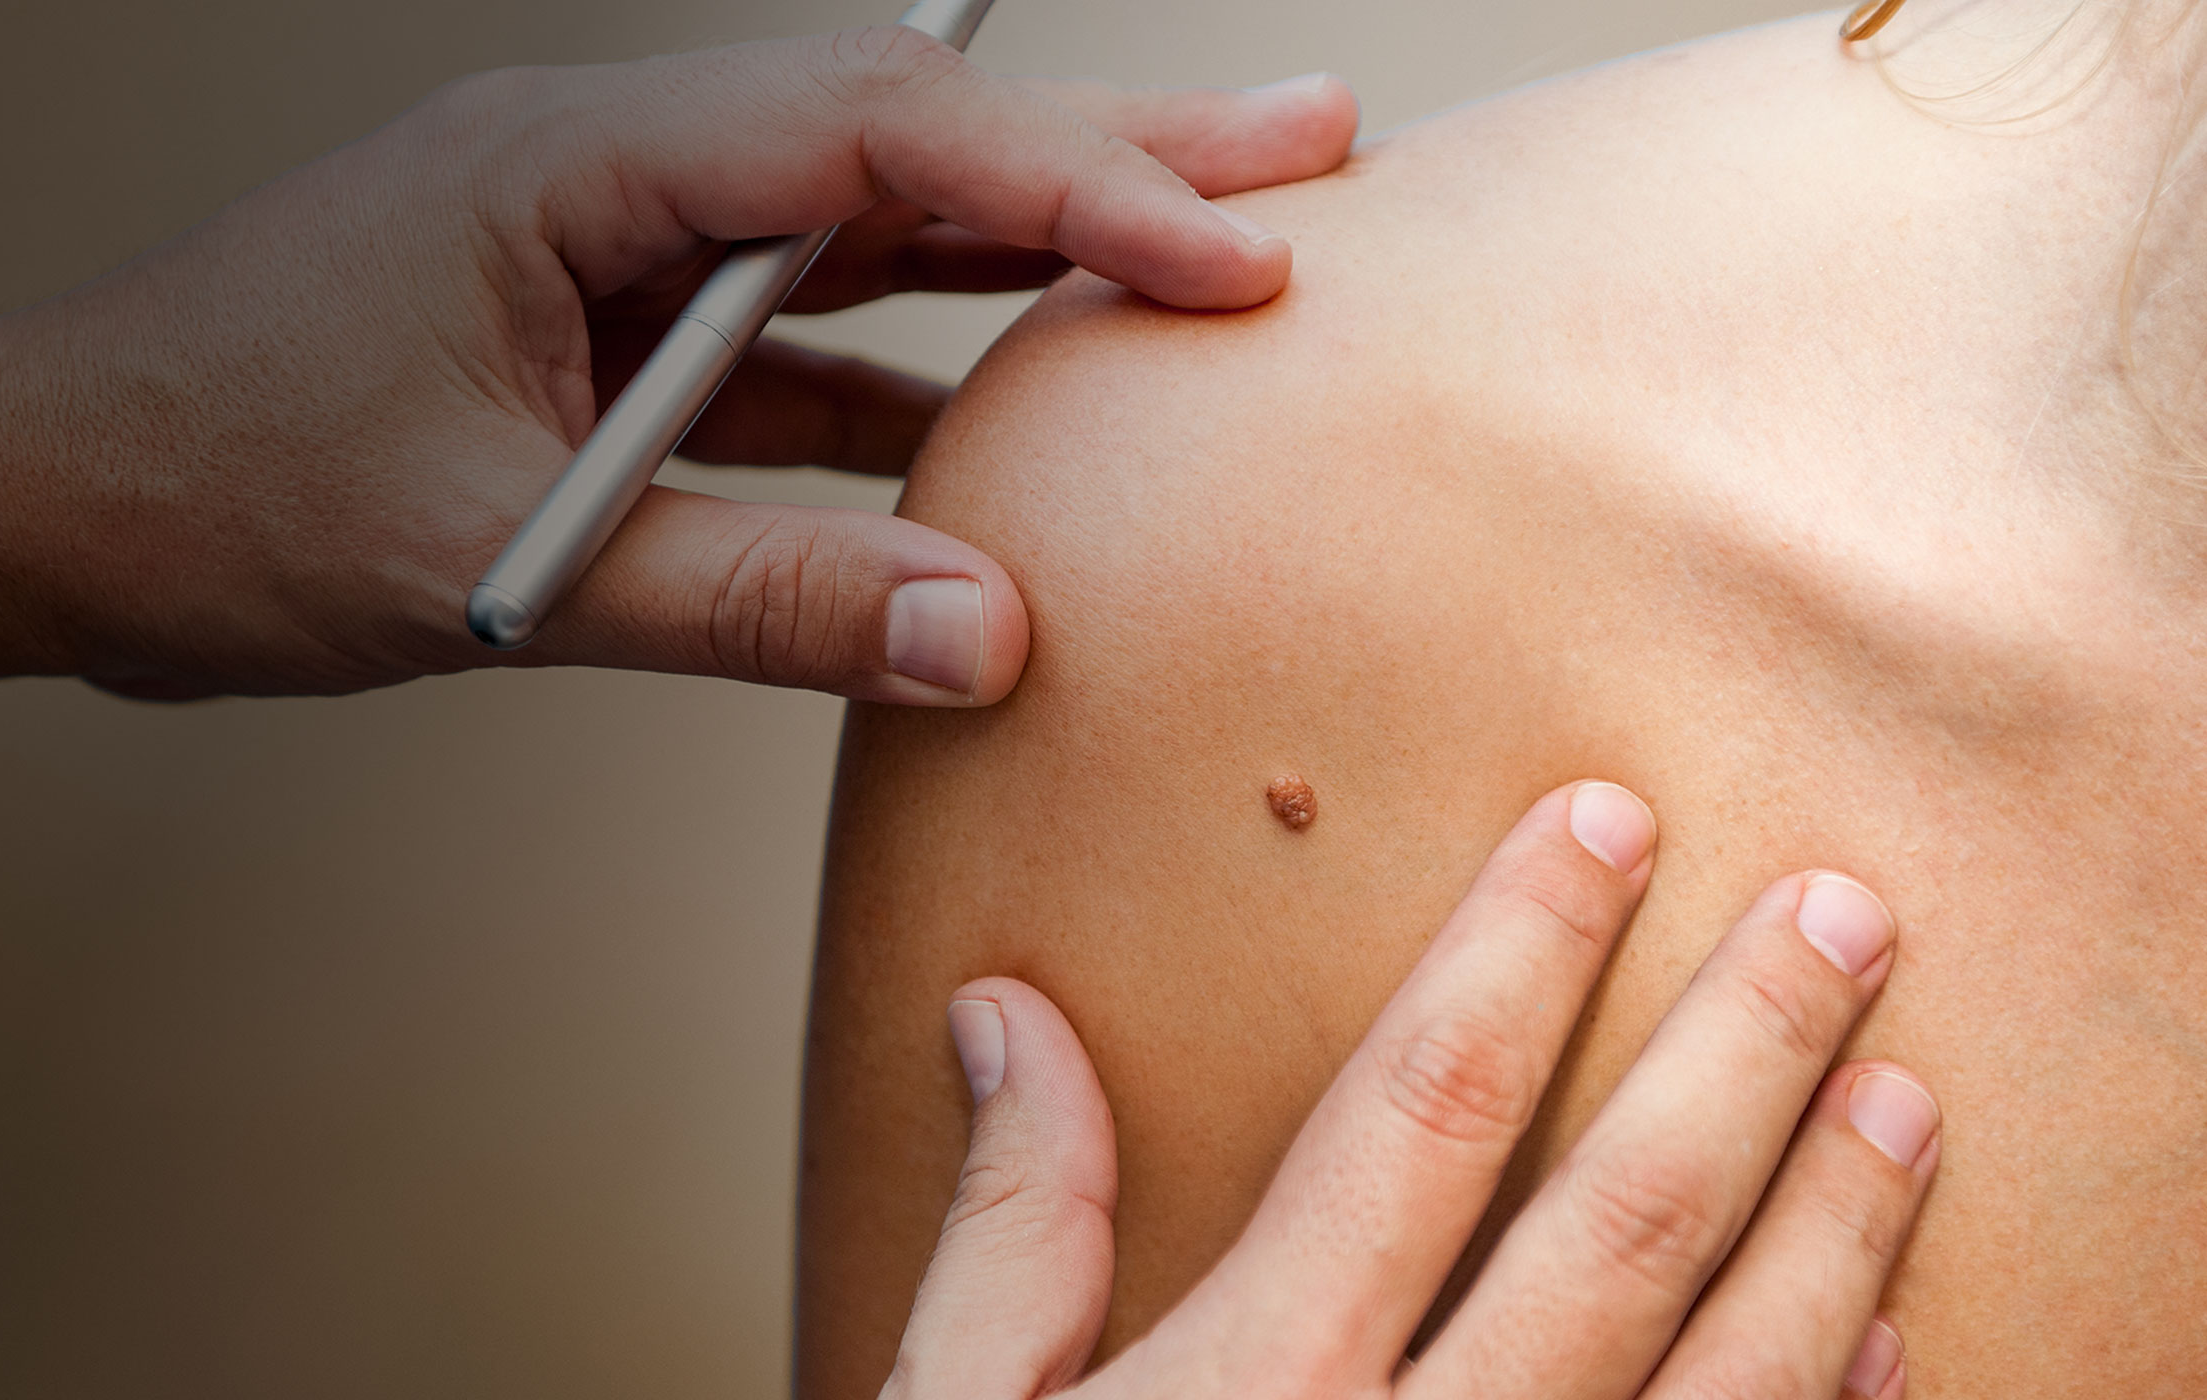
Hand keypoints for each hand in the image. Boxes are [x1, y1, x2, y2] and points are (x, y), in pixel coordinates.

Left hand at [0, 29, 1356, 717]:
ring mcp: (607, 247)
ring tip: (1210, 249)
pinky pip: (792, 342)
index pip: (873, 144)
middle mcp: (605, 170)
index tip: (1230, 248)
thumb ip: (748, 596)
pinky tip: (1010, 418)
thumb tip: (982, 625)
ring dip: (1032, 245)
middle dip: (1111, 144)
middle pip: (901, 137)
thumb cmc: (200, 495)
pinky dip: (910, 377)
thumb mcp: (494, 561)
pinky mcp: (600, 333)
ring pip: (865, 228)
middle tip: (1304, 141)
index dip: (1072, 187)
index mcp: (569, 163)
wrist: (37, 506)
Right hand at [890, 783, 1934, 1399]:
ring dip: (1833, 1231)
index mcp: (1255, 1388)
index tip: (1599, 821)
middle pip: (1618, 1227)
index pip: (1423, 1113)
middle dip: (1741, 1053)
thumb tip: (1011, 1016)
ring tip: (1905, 1093)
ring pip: (1721, 1382)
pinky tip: (1889, 1343)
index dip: (1519, 949)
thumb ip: (1014, 1224)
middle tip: (1839, 910)